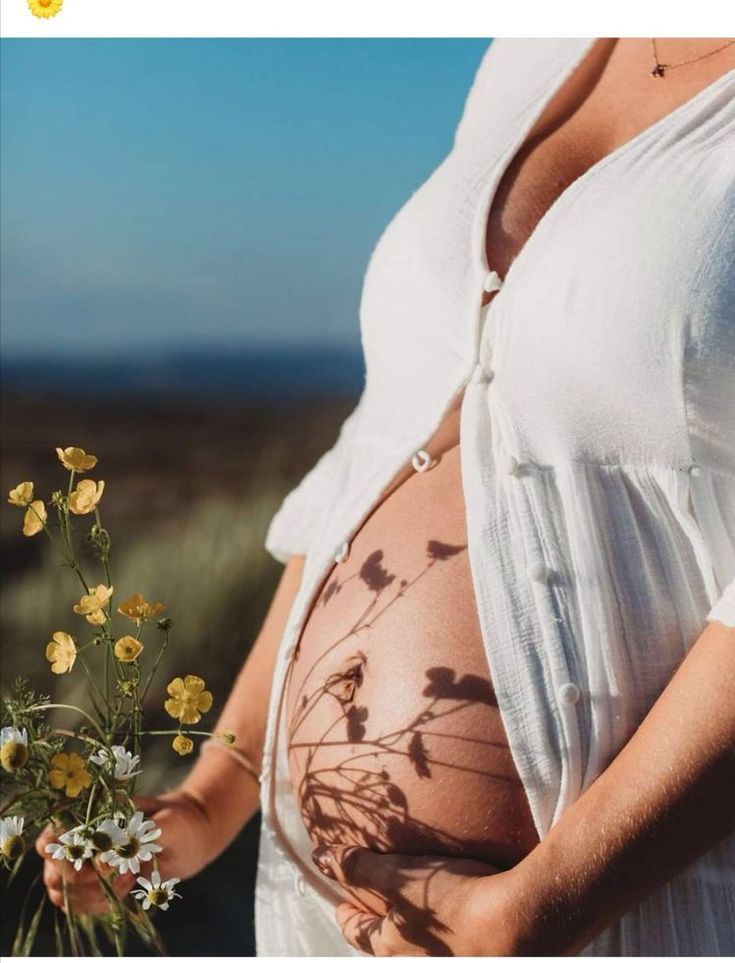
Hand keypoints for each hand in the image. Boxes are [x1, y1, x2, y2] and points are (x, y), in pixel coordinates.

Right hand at [36, 787, 214, 915]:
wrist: (191, 835)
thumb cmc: (179, 821)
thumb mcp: (166, 823)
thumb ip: (135, 836)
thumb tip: (103, 859)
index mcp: (90, 815)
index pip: (51, 838)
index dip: (62, 854)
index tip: (94, 857)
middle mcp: (81, 840)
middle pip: (54, 871)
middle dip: (85, 878)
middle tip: (121, 870)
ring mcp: (86, 865)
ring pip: (64, 893)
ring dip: (95, 894)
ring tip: (130, 878)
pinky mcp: (95, 886)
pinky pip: (80, 906)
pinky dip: (99, 905)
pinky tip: (127, 889)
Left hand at [311, 844, 519, 955]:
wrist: (518, 925)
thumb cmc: (454, 901)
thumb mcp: (399, 877)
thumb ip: (358, 867)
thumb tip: (320, 858)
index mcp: (391, 948)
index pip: (357, 932)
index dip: (346, 915)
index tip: (341, 904)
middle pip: (387, 945)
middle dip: (380, 923)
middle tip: (377, 906)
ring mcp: (447, 962)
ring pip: (419, 948)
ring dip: (413, 929)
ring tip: (416, 911)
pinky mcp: (476, 955)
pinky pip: (449, 944)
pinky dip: (443, 931)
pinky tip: (455, 916)